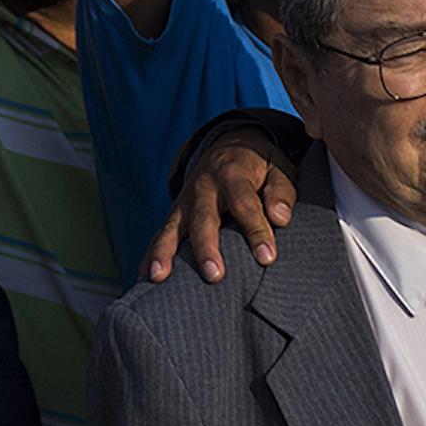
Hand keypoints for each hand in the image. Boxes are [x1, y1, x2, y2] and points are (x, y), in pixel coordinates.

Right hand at [144, 123, 298, 280]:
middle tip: (214, 275)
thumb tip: (280, 218)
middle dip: (206, 247)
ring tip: (159, 277)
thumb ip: (281, 191)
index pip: (244, 204)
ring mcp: (185, 201)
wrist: (228, 147)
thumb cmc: (260, 166)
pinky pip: (160, 235)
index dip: (256, 231)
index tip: (267, 258)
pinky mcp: (175, 214)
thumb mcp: (279, 167)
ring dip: (165, 253)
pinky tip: (144, 279)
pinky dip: (151, 256)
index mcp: (233, 174)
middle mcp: (203, 187)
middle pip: (203, 219)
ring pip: (173, 228)